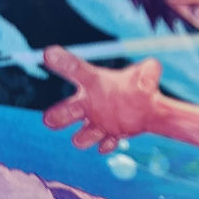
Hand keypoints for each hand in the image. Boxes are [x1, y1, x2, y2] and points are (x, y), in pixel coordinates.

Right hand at [42, 47, 160, 151]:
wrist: (150, 110)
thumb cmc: (142, 86)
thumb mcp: (149, 72)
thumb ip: (150, 70)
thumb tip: (146, 83)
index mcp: (93, 82)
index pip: (75, 70)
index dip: (62, 62)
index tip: (48, 54)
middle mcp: (89, 104)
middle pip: (65, 111)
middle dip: (58, 116)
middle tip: (49, 120)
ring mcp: (96, 123)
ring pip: (80, 136)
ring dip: (85, 136)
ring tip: (99, 130)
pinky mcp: (107, 137)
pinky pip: (102, 144)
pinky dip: (106, 144)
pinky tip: (112, 140)